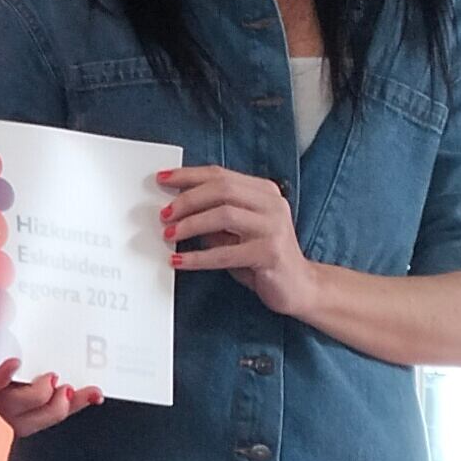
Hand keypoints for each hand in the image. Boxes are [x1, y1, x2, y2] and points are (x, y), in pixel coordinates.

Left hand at [0, 336, 98, 434]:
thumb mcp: (4, 338)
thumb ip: (38, 345)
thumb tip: (76, 346)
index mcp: (6, 392)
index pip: (42, 414)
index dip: (65, 408)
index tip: (92, 391)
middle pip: (18, 413)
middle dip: (38, 398)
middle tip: (52, 377)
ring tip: (12, 360)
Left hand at [160, 164, 324, 325]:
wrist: (298, 287)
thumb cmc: (262, 258)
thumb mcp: (236, 232)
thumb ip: (213, 217)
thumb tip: (175, 209)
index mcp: (263, 191)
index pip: (221, 174)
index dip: (188, 176)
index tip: (162, 179)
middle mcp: (272, 203)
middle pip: (222, 189)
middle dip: (187, 200)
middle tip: (164, 214)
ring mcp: (273, 227)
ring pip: (224, 215)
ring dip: (191, 224)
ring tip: (170, 235)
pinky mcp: (270, 253)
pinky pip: (226, 253)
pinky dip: (198, 257)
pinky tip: (180, 261)